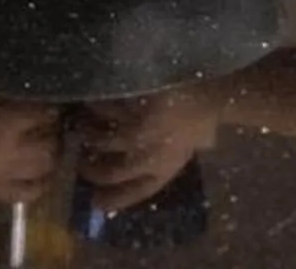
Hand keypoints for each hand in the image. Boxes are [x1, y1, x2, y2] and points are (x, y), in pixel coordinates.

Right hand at [74, 88, 220, 214]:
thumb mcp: (186, 146)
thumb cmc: (204, 119)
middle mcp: (150, 156)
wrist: (215, 91)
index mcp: (165, 169)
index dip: (114, 200)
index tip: (94, 203)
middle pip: (110, 172)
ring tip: (82, 124)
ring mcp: (142, 132)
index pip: (135, 192)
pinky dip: (97, 105)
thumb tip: (135, 165)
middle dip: (91, 170)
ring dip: (88, 132)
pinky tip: (92, 99)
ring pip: (103, 139)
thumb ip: (164, 158)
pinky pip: (107, 108)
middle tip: (81, 162)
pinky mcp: (136, 107)